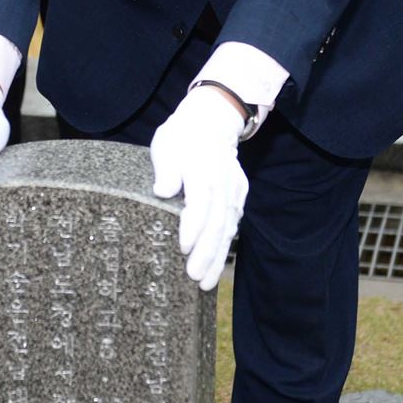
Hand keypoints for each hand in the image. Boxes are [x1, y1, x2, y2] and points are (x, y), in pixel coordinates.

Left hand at [150, 86, 255, 290]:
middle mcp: (221, 182)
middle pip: (217, 222)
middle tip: (195, 279)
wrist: (211, 120)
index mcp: (201, 170)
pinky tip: (218, 263)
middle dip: (207, 253)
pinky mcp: (239, 193)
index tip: (184, 249)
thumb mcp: (166, 144)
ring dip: (218, 255)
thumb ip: (166, 168)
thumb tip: (163, 189)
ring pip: (228, 226)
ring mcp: (233, 189)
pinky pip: (234, 221)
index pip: (199, 202)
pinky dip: (226, 243)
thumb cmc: (181, 136)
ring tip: (207, 282)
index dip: (193, 226)